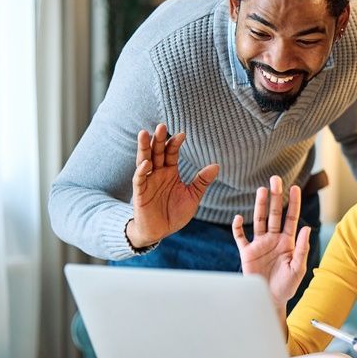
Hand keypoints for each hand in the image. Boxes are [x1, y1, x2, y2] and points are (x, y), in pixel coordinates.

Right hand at [127, 124, 219, 247]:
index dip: (175, 144)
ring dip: (144, 148)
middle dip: (159, 140)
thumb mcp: (192, 196)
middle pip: (157, 152)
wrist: (161, 231)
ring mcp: (147, 182)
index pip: (171, 153)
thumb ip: (201, 181)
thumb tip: (216, 165)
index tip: (182, 134)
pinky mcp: (140, 193)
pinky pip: (139, 179)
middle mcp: (157, 173)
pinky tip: (146, 162)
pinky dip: (142, 170)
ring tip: (145, 133)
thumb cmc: (175, 213)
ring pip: (144, 161)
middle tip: (161, 125)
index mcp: (170, 172)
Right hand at [232, 175, 311, 310]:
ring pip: (259, 220)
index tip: (295, 187)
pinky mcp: (247, 253)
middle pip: (274, 213)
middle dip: (275, 197)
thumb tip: (306, 228)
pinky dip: (238, 228)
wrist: (270, 300)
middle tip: (275, 179)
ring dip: (260, 205)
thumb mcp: (298, 268)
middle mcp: (273, 239)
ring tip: (261, 190)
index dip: (293, 202)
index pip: (291, 217)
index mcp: (288, 241)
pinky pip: (240, 237)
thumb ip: (301, 248)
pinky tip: (237, 218)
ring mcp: (260, 244)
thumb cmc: (287, 285)